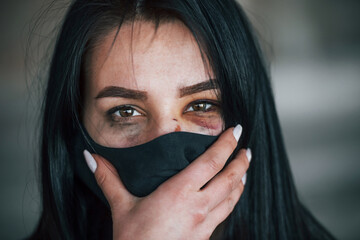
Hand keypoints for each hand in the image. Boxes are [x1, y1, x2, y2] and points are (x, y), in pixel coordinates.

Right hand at [84, 125, 250, 239]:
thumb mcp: (121, 207)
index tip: (235, 131)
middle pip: (230, 177)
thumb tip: (90, 157)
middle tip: (246, 147)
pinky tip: (231, 196)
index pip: (211, 162)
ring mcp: (205, 222)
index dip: (226, 144)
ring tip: (244, 169)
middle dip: (241, 160)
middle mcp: (198, 206)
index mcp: (180, 192)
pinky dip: (233, 198)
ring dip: (241, 179)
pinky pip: (226, 212)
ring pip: (233, 196)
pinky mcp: (206, 235)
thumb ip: (108, 179)